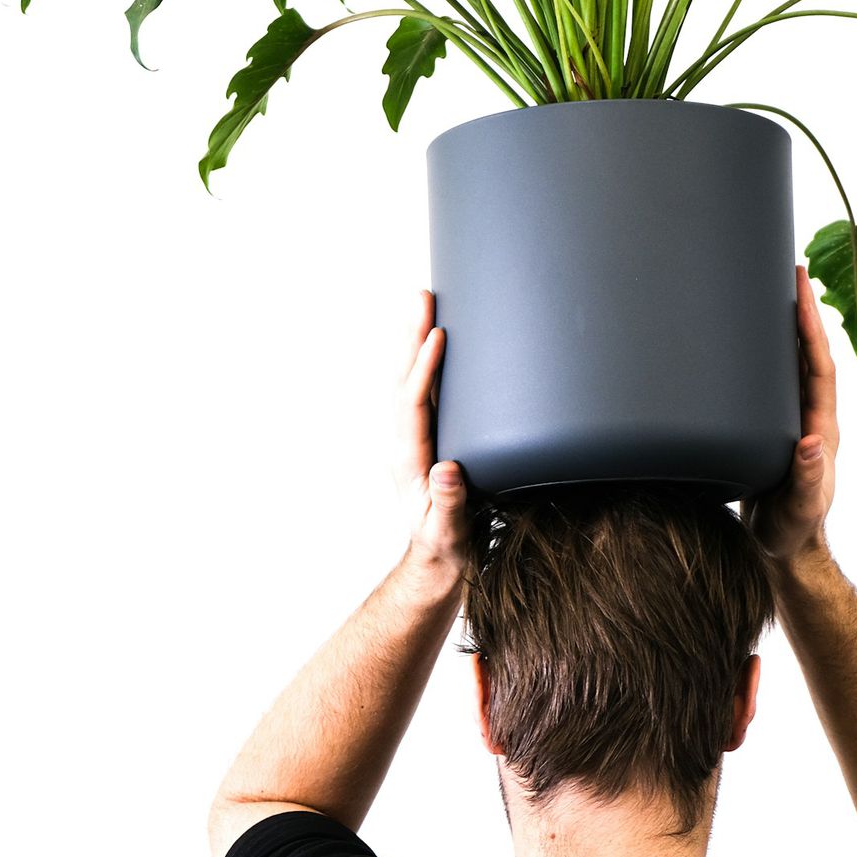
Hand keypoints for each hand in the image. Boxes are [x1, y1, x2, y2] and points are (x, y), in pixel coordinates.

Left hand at [394, 289, 468, 580]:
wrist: (438, 559)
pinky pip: (425, 390)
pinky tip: (438, 339)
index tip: (436, 337)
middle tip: (422, 297)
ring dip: (417, 341)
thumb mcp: (449, 531)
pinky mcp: (428, 437)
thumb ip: (449, 504)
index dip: (424, 370)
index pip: (414, 405)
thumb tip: (447, 471)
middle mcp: (407, 442)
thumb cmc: (446, 546)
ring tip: (427, 303)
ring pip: (412, 381)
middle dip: (413, 338)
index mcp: (409, 460)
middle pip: (406, 381)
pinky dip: (428, 360)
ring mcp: (415, 438)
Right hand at [740, 266, 838, 564]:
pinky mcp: (775, 427)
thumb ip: (806, 481)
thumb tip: (813, 444)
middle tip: (789, 268)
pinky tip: (748, 337)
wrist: (783, 548)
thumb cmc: (791, 530)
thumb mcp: (798, 509)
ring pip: (793, 362)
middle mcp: (810, 415)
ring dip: (785, 326)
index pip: (818, 365)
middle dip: (802, 311)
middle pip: (809, 352)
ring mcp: (793, 419)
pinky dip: (768, 352)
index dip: (812, 325)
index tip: (802, 287)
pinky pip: (775, 378)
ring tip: (771, 289)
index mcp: (821, 426)